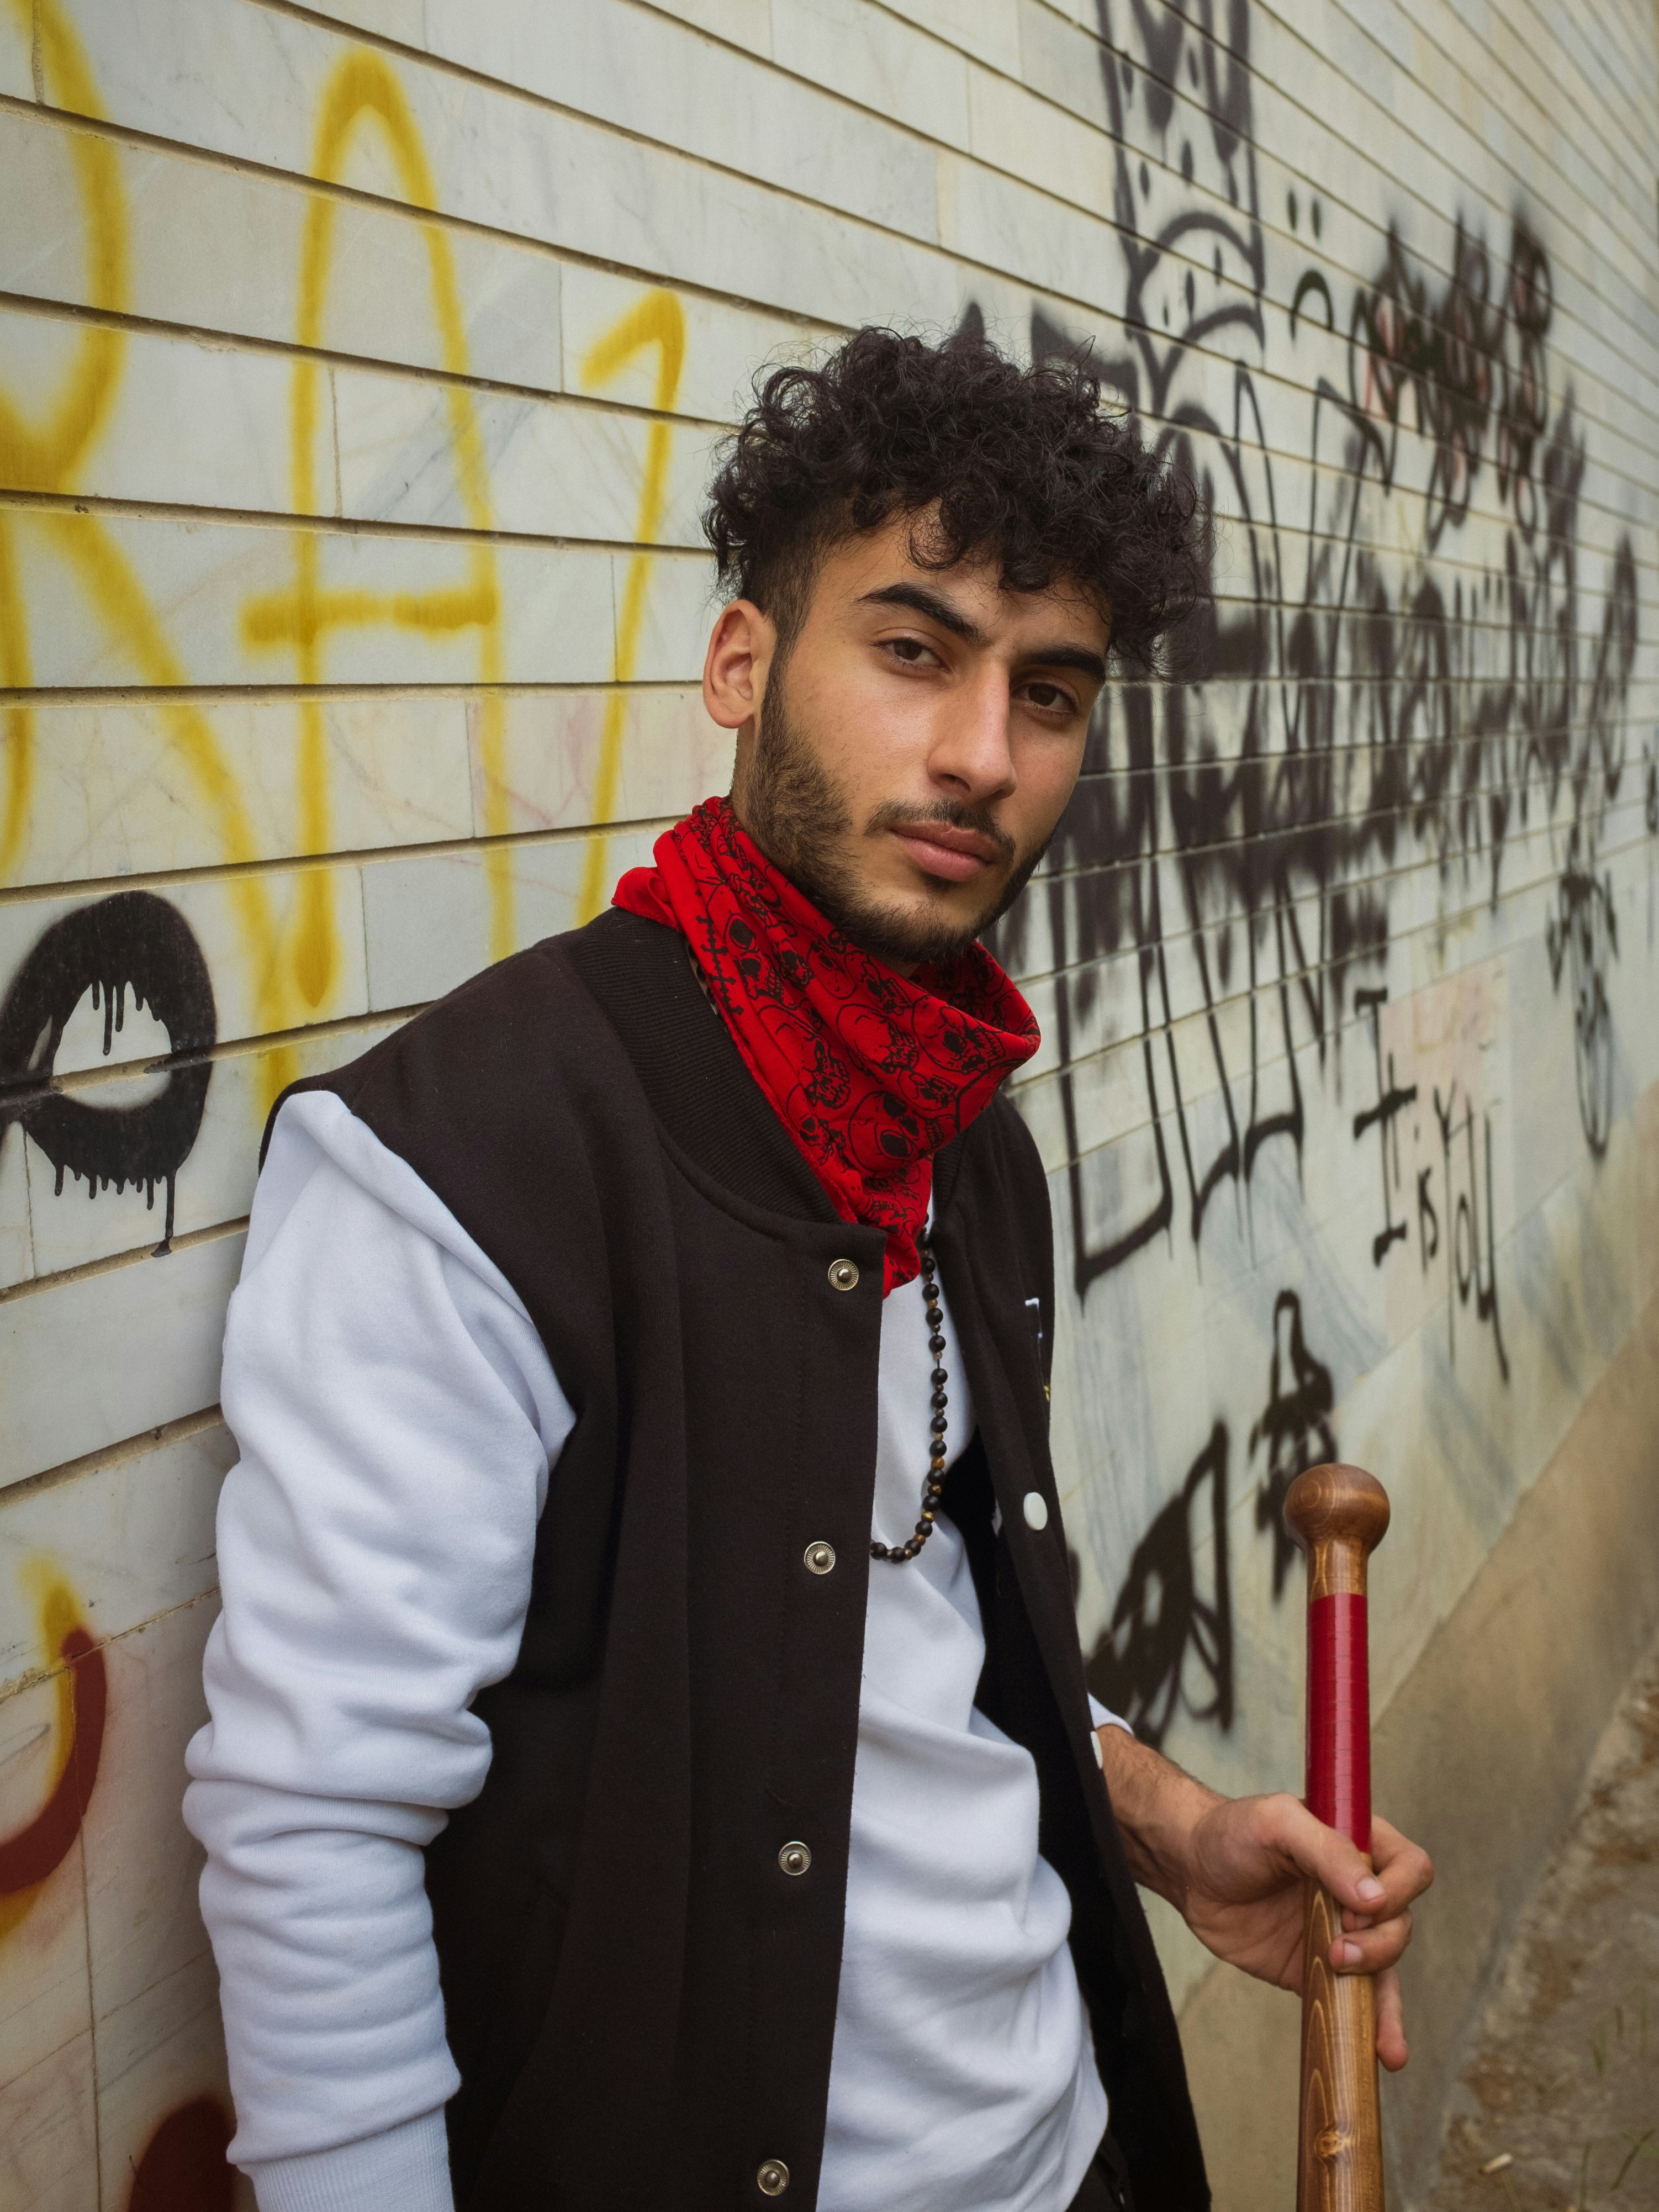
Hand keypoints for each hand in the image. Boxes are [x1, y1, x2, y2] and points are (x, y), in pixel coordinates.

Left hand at [1097, 1729, 1433, 2070]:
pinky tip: (1387, 2052)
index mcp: (1359, 1845)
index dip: (1396, 1892)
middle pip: (1401, 1923)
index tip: (1358, 1906)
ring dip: (1385, 1996)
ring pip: (1388, 1966)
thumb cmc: (1232, 1832)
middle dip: (1380, 1943)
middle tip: (1337, 1949)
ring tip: (1366, 2015)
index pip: (1410, 1869)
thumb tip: (1373, 1899)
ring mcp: (1341, 1932)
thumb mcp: (1277, 1822)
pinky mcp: (1320, 1969)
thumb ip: (1326, 1851)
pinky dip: (1377, 2025)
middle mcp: (1357, 1890)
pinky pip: (1358, 1999)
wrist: (1188, 1870)